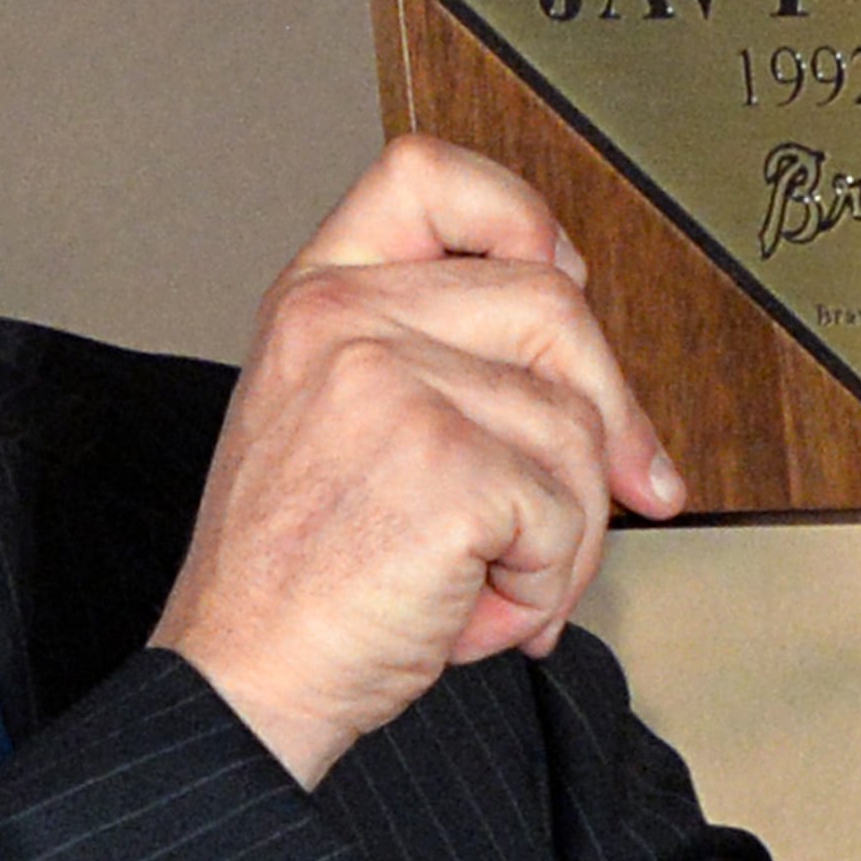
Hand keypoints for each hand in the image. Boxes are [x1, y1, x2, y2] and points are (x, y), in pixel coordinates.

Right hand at [153, 137, 686, 787]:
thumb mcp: (331, 421)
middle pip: (553, 305)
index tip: (563, 281)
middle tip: (620, 492)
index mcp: (315, 299)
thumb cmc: (291, 577)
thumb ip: (430, 359)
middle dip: (610, 415)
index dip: (519, 218)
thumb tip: (597, 372)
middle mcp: (345, 322)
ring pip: (577, 425)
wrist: (239, 684)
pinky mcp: (444, 466)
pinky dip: (545, 587)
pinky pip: (567, 512)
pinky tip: (472, 614)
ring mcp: (391, 386)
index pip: (428, 177)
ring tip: (490, 582)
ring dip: (566, 534)